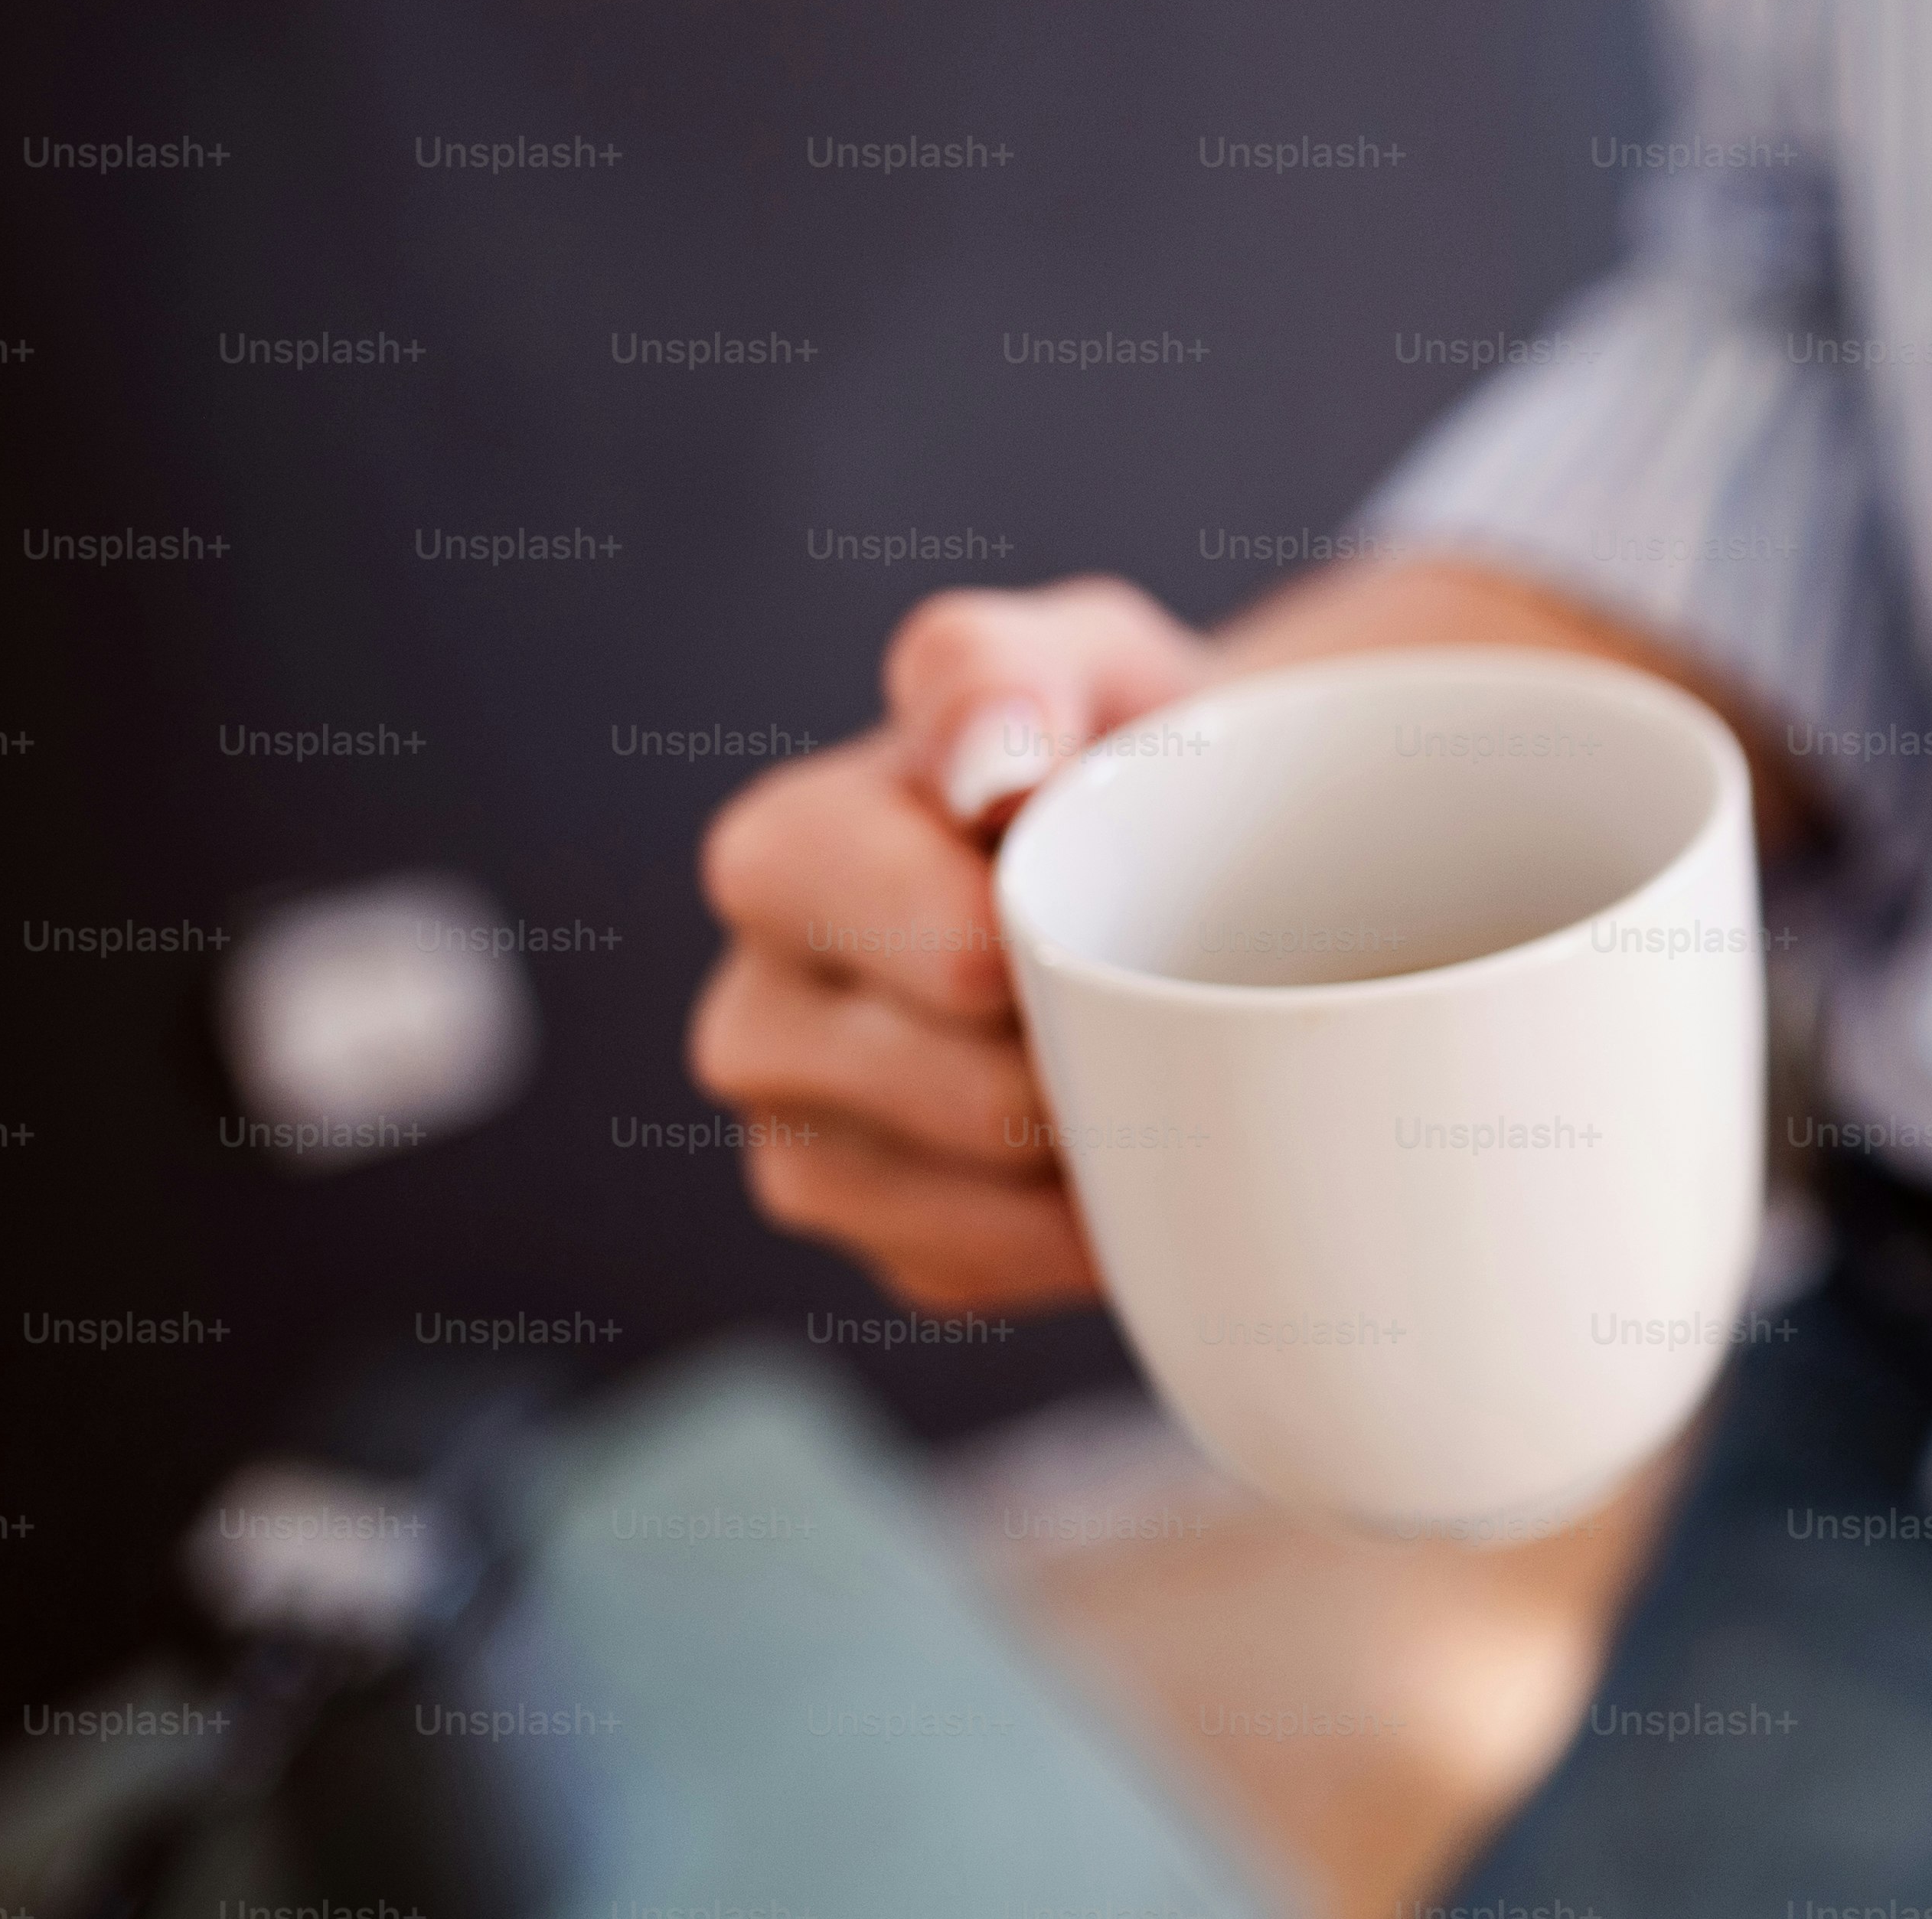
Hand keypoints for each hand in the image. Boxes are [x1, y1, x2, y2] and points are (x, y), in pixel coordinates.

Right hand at [692, 577, 1216, 1309]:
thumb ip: (1003, 668)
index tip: (1121, 910)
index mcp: (781, 859)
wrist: (1172, 860)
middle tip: (1172, 994)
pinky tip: (1120, 1161)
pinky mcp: (884, 1241)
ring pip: (956, 1205)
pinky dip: (1073, 1234)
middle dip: (1087, 1054)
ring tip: (1155, 1070)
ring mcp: (808, 1142)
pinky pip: (977, 1274)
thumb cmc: (1109, 752)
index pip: (930, 948)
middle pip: (957, 1091)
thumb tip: (986, 760)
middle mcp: (759, 1014)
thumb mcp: (1078, 656)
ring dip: (1086, 1156)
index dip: (1047, 950)